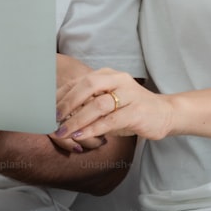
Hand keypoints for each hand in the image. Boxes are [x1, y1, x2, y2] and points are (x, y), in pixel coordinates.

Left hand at [54, 68, 173, 142]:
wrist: (164, 113)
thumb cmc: (130, 109)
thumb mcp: (108, 103)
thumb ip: (88, 105)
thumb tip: (60, 115)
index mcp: (108, 74)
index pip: (80, 81)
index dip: (62, 94)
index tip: (46, 108)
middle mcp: (118, 80)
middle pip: (88, 85)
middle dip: (67, 103)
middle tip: (53, 118)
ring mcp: (129, 94)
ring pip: (98, 104)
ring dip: (77, 119)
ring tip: (63, 132)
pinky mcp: (137, 111)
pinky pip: (110, 120)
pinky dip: (93, 129)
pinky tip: (81, 136)